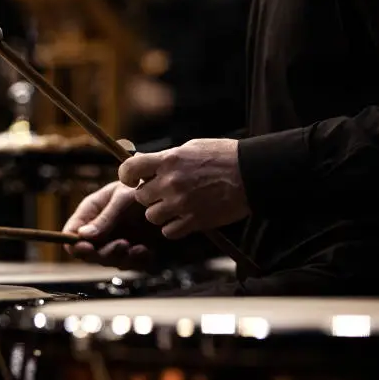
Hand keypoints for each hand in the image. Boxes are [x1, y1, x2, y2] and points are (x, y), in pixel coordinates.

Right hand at [62, 182, 152, 269]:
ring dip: (122, 258)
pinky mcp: (133, 250)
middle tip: (121, 245)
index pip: (71, 234)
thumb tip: (82, 236)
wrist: (168, 192)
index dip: (74, 244)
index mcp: (90, 213)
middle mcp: (100, 230)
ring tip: (136, 248)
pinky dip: (137, 261)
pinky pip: (130, 264)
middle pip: (89, 254)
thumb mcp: (122, 198)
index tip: (86, 247)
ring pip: (109, 261)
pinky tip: (146, 250)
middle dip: (104, 253)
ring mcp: (116, 241)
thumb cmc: (141, 187)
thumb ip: (105, 218)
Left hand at [118, 139, 250, 238]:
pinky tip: (183, 218)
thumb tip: (146, 165)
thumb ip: (166, 158)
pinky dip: (173, 227)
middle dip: (149, 195)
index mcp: (169, 160)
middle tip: (163, 192)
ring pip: (152, 216)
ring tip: (174, 205)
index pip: (129, 168)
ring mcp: (181, 204)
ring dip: (160, 212)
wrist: (252, 173)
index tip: (132, 179)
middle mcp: (171, 182)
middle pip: (140, 196)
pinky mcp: (194, 221)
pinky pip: (168, 231)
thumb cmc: (223, 156)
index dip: (126, 175)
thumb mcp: (190, 148)